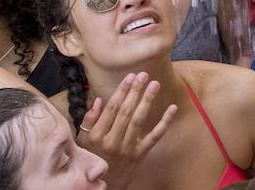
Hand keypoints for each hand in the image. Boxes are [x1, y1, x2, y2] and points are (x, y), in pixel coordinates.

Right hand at [78, 72, 177, 189]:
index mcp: (96, 136)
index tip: (130, 77)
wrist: (105, 183)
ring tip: (154, 84)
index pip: (111, 109)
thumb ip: (89, 120)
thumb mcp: (83, 141)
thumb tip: (98, 101)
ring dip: (147, 101)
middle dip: (135, 92)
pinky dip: (164, 122)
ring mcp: (127, 149)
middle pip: (126, 112)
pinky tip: (172, 108)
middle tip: (143, 75)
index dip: (121, 91)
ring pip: (139, 121)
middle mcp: (112, 142)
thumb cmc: (93, 157)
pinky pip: (154, 136)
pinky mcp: (140, 154)